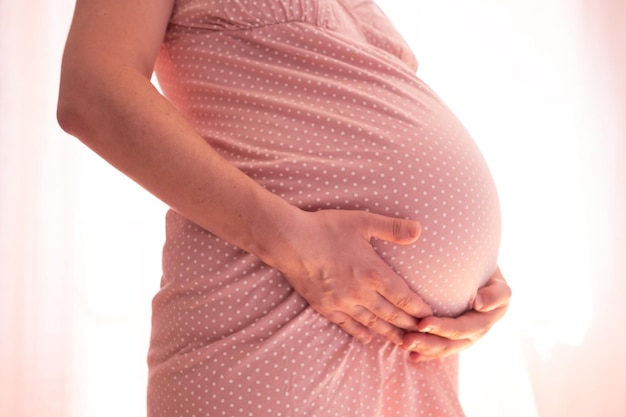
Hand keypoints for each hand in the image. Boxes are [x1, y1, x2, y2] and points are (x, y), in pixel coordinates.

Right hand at [276, 209, 432, 345]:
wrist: (289, 241)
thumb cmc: (326, 228)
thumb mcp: (362, 221)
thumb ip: (392, 228)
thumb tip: (419, 230)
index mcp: (373, 273)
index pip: (404, 298)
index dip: (419, 309)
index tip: (431, 317)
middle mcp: (360, 293)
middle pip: (391, 315)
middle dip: (409, 326)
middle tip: (424, 336)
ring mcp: (342, 302)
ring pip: (372, 323)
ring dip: (389, 334)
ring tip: (403, 343)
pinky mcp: (325, 306)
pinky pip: (346, 324)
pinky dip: (360, 332)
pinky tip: (368, 338)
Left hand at [401, 267, 510, 361]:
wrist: (484, 276)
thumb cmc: (490, 276)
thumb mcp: (498, 284)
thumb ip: (494, 294)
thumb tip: (478, 304)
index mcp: (485, 321)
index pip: (462, 328)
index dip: (443, 328)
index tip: (422, 323)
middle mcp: (475, 333)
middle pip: (449, 343)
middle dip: (427, 342)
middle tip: (406, 340)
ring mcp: (464, 338)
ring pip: (442, 348)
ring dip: (423, 348)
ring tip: (404, 345)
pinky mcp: (453, 338)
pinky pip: (439, 349)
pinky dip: (425, 354)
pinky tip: (411, 356)